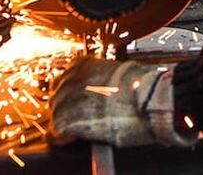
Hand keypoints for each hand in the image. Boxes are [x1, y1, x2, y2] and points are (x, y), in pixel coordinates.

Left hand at [50, 58, 193, 147]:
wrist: (146, 99)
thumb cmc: (141, 87)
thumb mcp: (120, 72)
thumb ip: (104, 77)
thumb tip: (103, 87)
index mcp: (83, 64)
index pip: (64, 78)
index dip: (70, 91)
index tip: (75, 98)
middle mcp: (71, 79)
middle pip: (56, 94)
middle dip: (65, 105)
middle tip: (78, 115)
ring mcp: (66, 99)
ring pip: (56, 112)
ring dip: (64, 120)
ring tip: (76, 128)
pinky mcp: (66, 121)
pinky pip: (56, 132)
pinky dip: (62, 137)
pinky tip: (70, 138)